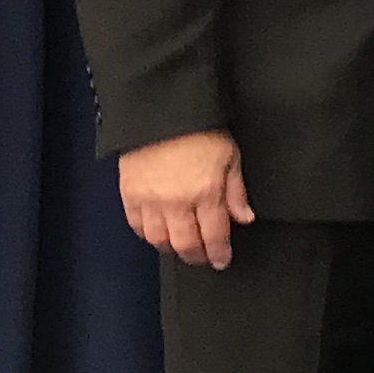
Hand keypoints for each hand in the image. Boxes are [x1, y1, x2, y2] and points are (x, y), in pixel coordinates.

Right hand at [118, 130, 250, 268]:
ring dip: (171, 248)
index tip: (222, 260)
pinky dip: (147, 234)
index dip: (218, 253)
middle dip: (196, 256)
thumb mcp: (231, 157)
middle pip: (185, 244)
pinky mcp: (128, 194)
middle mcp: (176, 203)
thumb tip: (244, 218)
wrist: (161, 112)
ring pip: (158, 240)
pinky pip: (136, 225)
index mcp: (206, 193)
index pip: (214, 235)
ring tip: (180, 247)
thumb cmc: (201, 130)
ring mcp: (150, 201)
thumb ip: (236, 191)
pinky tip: (157, 233)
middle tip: (202, 259)